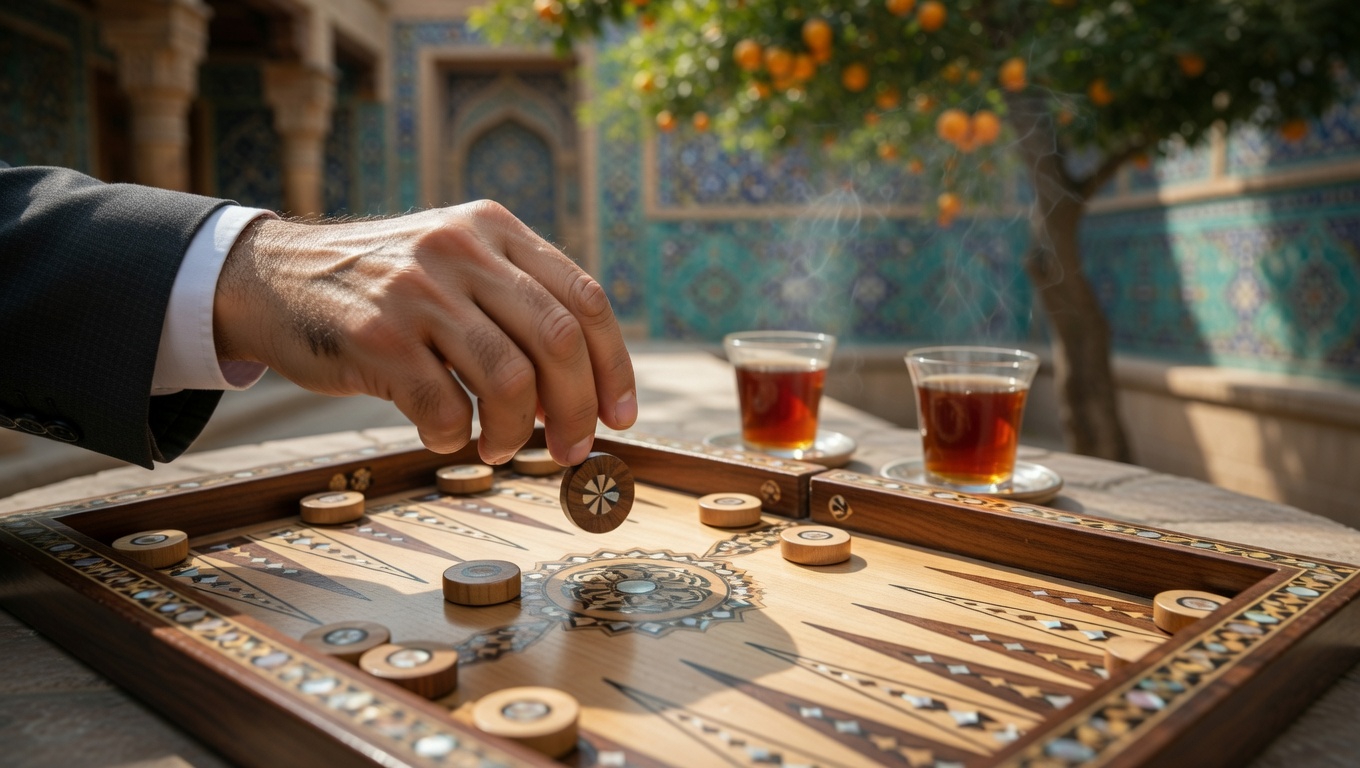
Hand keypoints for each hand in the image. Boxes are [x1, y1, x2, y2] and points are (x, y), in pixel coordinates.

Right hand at [213, 201, 636, 465]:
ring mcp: (417, 290)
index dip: (615, 366)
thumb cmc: (381, 287)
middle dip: (578, 409)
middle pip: (559, 340)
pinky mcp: (376, 335)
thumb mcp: (453, 260)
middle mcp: (461, 249)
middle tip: (572, 449)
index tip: (621, 416)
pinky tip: (444, 436)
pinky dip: (455, 437)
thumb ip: (515, 300)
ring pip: (510, 380)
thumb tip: (584, 391)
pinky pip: (445, 407)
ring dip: (516, 433)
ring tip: (501, 448)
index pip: (584, 299)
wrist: (270, 276)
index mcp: (493, 228)